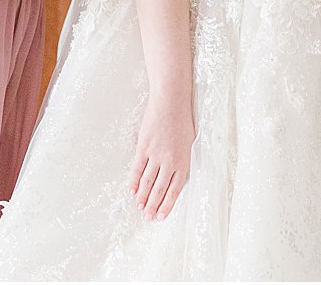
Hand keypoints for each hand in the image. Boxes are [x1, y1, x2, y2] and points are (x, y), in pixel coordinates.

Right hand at [129, 90, 194, 219]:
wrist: (171, 102)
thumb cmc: (182, 120)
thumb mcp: (189, 143)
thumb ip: (182, 160)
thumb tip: (174, 176)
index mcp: (183, 162)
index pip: (175, 190)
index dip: (167, 204)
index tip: (161, 216)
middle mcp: (169, 161)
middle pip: (159, 189)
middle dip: (153, 205)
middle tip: (147, 217)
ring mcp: (155, 155)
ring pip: (147, 182)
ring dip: (142, 197)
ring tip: (139, 207)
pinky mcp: (144, 147)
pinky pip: (137, 168)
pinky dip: (133, 181)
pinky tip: (131, 190)